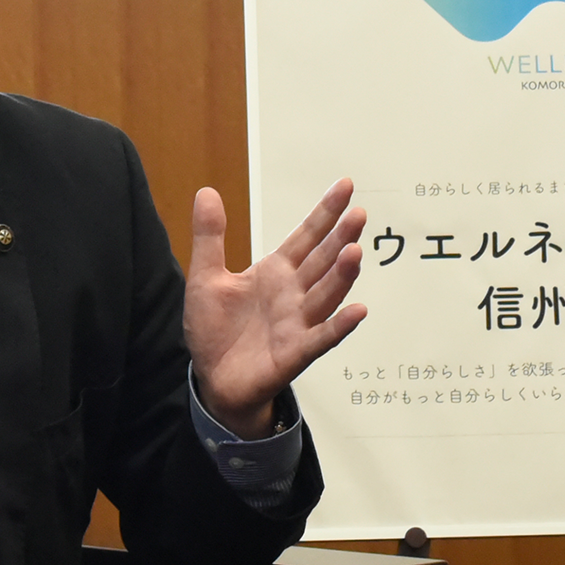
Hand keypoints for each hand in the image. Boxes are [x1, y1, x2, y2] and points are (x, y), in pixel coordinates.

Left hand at [185, 178, 367, 437]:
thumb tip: (207, 192)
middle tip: (359, 214)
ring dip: (342, 276)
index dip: (325, 212)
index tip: (346, 186)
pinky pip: (321, 337)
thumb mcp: (205, 277)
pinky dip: (339, 326)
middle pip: (323, 261)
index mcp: (276, 272)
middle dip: (341, 238)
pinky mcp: (295, 352)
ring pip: (326, 295)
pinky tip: (357, 310)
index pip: (306, 237)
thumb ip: (210, 237)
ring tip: (355, 253)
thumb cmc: (213, 330)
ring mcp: (298, 323)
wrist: (212, 379)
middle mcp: (294, 294)